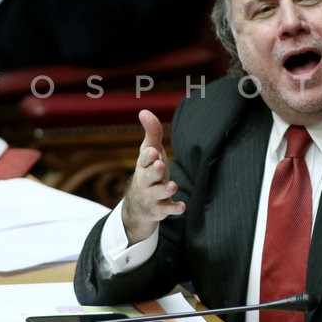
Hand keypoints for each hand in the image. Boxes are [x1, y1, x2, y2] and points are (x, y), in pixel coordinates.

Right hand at [121, 110, 185, 243]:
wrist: (139, 205)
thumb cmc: (148, 171)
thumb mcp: (150, 153)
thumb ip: (152, 133)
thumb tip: (144, 111)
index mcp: (143, 166)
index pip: (143, 160)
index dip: (148, 156)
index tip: (154, 151)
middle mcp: (144, 182)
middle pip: (147, 176)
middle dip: (154, 171)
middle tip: (160, 165)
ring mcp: (152, 197)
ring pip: (157, 194)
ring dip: (165, 190)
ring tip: (173, 186)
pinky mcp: (160, 210)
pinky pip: (167, 210)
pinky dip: (174, 209)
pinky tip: (183, 206)